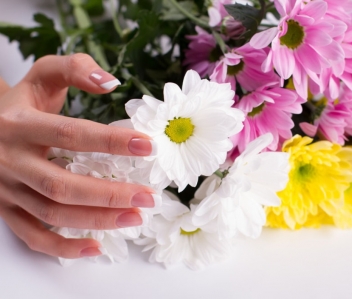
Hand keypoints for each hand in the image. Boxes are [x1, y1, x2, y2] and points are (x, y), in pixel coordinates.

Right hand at [0, 54, 155, 258]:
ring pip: (52, 213)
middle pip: (62, 184)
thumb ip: (75, 68)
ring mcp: (5, 189)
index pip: (70, 134)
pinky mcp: (5, 209)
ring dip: (96, 220)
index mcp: (20, 124)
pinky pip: (31, 236)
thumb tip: (111, 82)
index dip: (111, 142)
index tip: (148, 146)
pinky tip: (95, 247)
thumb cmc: (21, 102)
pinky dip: (62, 248)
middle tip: (148, 197)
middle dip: (110, 194)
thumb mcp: (42, 75)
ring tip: (135, 217)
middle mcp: (10, 160)